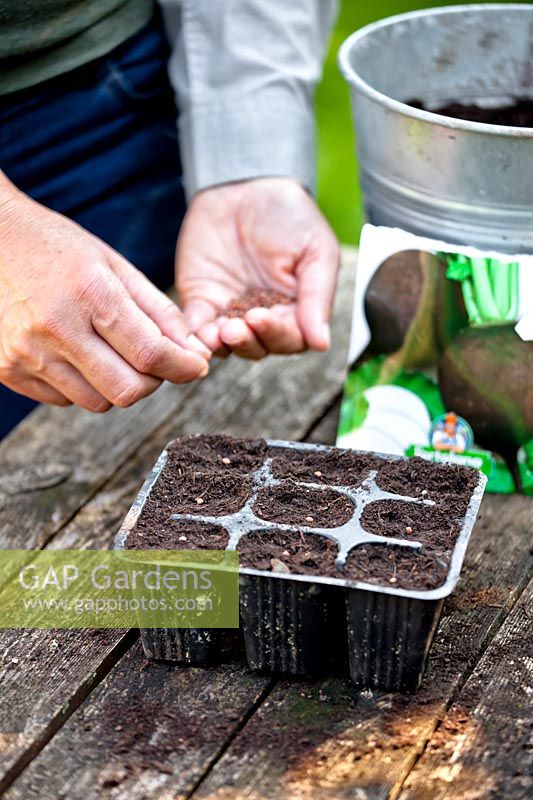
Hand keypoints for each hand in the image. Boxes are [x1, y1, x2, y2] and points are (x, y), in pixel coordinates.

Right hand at [0, 179, 209, 411]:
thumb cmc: (63, 251)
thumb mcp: (118, 267)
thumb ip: (161, 313)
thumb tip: (197, 354)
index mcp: (90, 293)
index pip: (150, 353)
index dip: (183, 367)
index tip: (197, 366)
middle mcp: (56, 327)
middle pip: (127, 390)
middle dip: (153, 381)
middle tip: (155, 361)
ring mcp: (27, 352)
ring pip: (98, 402)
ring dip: (118, 384)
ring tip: (111, 351)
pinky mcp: (7, 369)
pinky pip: (65, 400)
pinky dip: (84, 386)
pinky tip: (77, 353)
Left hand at [176, 178, 339, 358]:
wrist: (246, 184)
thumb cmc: (290, 215)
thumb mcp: (315, 250)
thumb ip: (317, 297)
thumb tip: (322, 343)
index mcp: (296, 309)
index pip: (291, 339)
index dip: (277, 334)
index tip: (262, 317)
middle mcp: (264, 317)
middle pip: (259, 347)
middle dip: (248, 341)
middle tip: (236, 327)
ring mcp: (231, 312)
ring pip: (228, 345)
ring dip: (223, 344)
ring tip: (217, 333)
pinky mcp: (202, 302)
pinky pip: (198, 328)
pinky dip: (196, 335)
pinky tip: (197, 333)